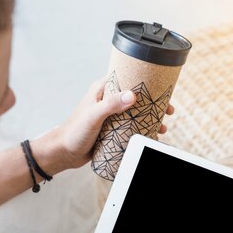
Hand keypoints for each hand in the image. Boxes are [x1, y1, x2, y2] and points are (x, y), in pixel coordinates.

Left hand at [49, 75, 175, 169]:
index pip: (128, 78)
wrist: (63, 153)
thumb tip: (133, 96)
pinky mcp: (111, 130)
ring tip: (162, 127)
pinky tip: (151, 136)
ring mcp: (110, 116)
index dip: (147, 82)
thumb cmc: (73, 132)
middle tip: (169, 111)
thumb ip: (111, 105)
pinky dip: (143, 131)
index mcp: (102, 90)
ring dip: (150, 119)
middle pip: (136, 97)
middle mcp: (107, 100)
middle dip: (154, 104)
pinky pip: (131, 128)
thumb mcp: (93, 116)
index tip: (163, 89)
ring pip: (136, 114)